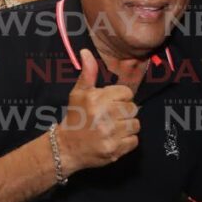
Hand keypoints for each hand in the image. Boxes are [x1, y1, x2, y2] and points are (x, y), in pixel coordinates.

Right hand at [56, 49, 139, 175]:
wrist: (66, 148)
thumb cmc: (75, 117)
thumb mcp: (78, 93)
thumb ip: (88, 73)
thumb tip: (86, 51)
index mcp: (97, 99)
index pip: (127, 93)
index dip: (120, 98)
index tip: (110, 104)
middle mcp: (104, 116)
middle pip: (133, 108)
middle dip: (124, 112)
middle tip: (111, 117)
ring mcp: (110, 134)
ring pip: (135, 124)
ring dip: (127, 127)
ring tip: (113, 128)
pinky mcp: (115, 150)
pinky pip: (134, 140)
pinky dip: (127, 141)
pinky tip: (114, 139)